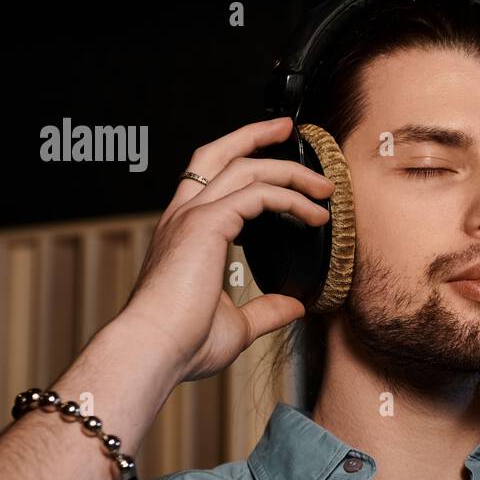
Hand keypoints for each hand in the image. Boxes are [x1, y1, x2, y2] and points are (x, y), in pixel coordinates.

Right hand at [118, 117, 333, 382]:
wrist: (155, 350)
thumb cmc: (182, 343)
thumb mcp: (235, 324)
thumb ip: (264, 309)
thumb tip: (293, 305)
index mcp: (184, 234)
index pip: (210, 180)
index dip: (242, 162)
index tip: (276, 163)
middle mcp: (183, 217)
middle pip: (218, 154)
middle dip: (256, 135)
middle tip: (289, 129)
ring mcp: (192, 217)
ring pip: (244, 168)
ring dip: (290, 171)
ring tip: (323, 186)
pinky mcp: (207, 225)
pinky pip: (258, 193)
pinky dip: (291, 197)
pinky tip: (314, 214)